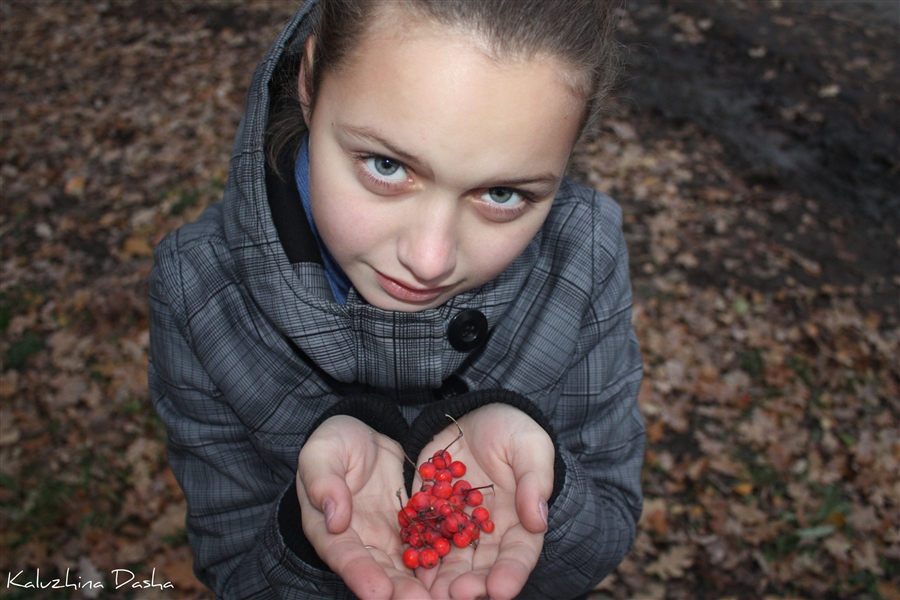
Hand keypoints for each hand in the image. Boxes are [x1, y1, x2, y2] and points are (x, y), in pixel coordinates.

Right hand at [296, 416, 431, 599]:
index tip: (378, 593)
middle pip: (379, 570)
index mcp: (329, 528)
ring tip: (444, 597)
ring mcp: (388, 536)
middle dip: (399, 590)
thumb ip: (324, 482)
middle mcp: (361, 541)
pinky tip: (462, 572)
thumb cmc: (334, 443)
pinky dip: (443, 558)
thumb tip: (334, 519)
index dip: (360, 575)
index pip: (344, 555)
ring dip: (423, 584)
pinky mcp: (412, 526)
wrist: (365, 435)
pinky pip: (428, 543)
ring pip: (406, 566)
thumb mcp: (322, 453)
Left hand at [411, 404, 554, 599]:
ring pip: (451, 559)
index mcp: (520, 521)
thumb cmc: (513, 430)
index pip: (519, 553)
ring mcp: (458, 524)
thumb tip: (538, 519)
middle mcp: (489, 531)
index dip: (511, 573)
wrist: (477, 415)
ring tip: (433, 593)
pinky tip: (408, 566)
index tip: (501, 590)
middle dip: (472, 584)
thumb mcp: (530, 447)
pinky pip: (423, 535)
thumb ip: (534, 481)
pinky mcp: (431, 512)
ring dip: (442, 579)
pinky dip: (417, 553)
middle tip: (458, 596)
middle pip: (482, 566)